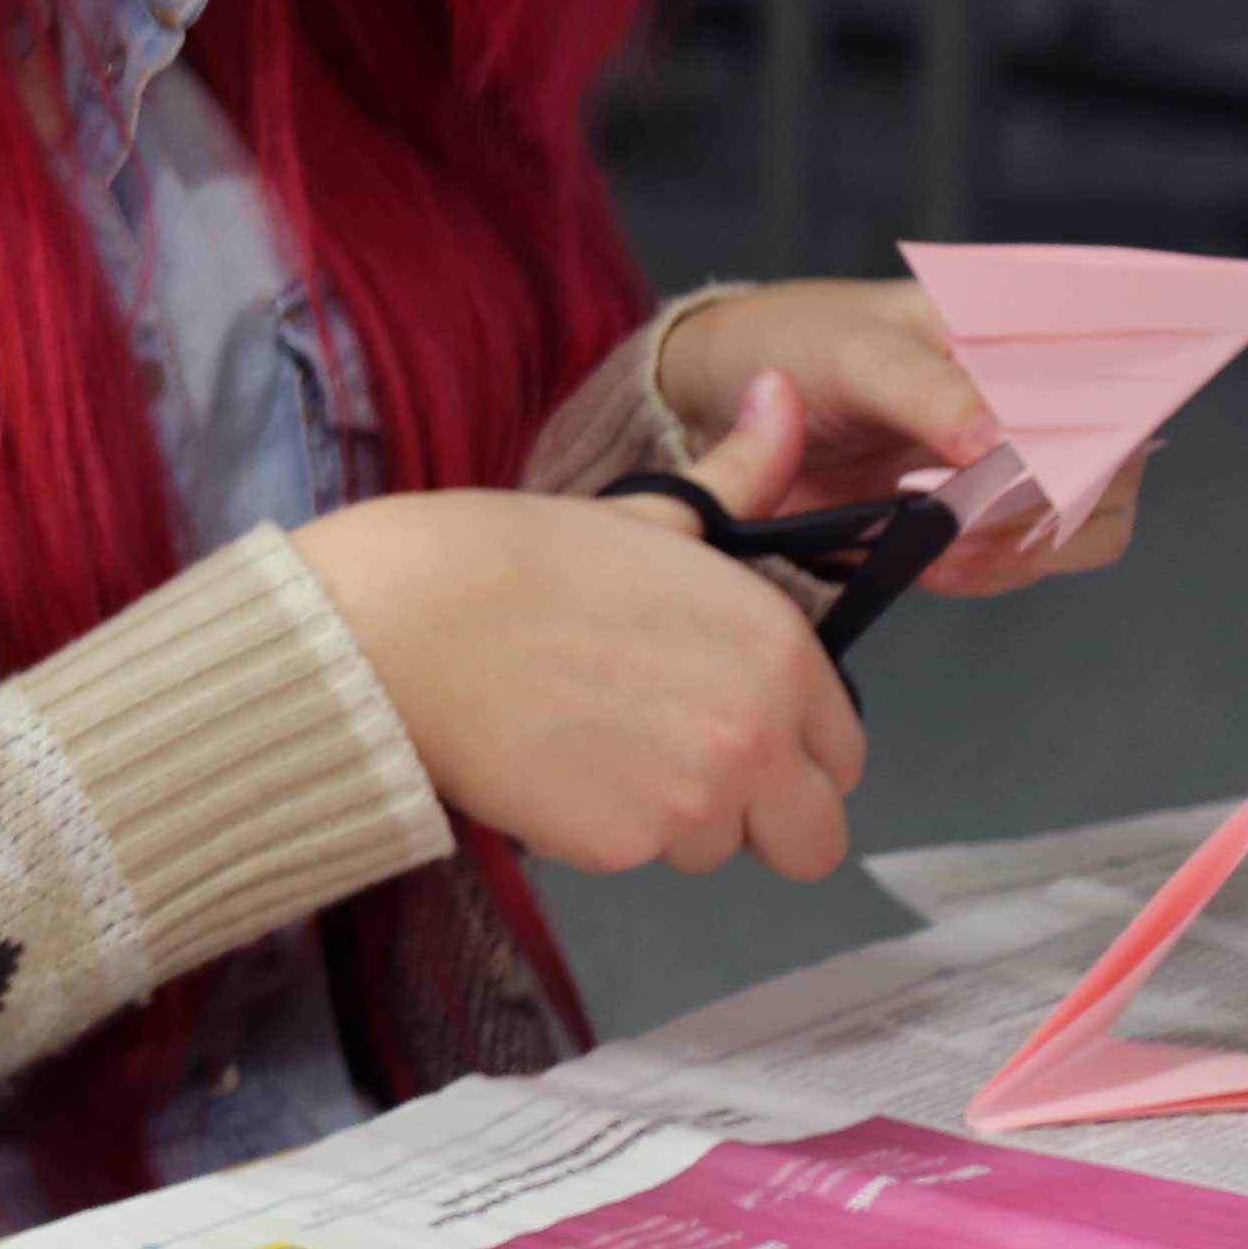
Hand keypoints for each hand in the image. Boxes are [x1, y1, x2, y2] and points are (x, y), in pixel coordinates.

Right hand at [297, 389, 865, 881]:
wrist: (404, 619)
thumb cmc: (518, 556)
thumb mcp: (648, 513)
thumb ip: (742, 476)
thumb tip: (787, 389)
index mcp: (780, 648)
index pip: (843, 752)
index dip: (787, 741)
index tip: (719, 713)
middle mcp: (759, 732)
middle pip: (812, 837)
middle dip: (758, 810)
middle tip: (678, 760)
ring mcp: (692, 798)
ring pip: (719, 850)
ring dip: (675, 819)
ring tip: (598, 749)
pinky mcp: (622, 848)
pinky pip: (639, 859)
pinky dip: (602, 830)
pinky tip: (552, 765)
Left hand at [657, 278, 1128, 594]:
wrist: (733, 396)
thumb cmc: (798, 346)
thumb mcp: (854, 354)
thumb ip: (927, 393)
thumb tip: (1000, 442)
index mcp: (1025, 328)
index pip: (1117, 383)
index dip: (1092, 434)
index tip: (1028, 471)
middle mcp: (1042, 394)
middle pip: (1114, 464)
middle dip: (1046, 506)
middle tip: (962, 516)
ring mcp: (1020, 457)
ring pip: (1085, 525)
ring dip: (1019, 547)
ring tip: (938, 544)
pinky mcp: (984, 513)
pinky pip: (1027, 558)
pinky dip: (987, 570)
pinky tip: (927, 560)